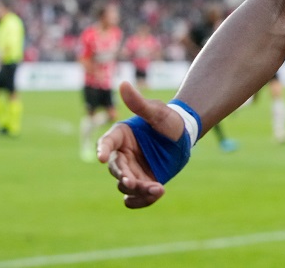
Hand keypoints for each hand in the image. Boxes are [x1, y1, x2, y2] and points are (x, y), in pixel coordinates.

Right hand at [97, 81, 183, 207]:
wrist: (183, 135)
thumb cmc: (168, 119)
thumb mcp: (157, 111)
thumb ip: (139, 103)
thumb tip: (123, 84)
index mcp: (121, 136)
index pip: (106, 143)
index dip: (102, 150)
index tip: (101, 157)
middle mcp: (121, 155)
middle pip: (115, 169)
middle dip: (122, 176)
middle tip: (132, 181)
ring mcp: (131, 170)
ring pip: (125, 185)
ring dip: (137, 189)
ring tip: (156, 188)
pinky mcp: (142, 182)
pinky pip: (135, 197)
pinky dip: (142, 200)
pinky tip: (156, 194)